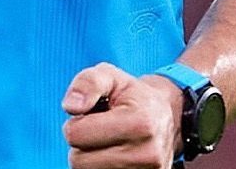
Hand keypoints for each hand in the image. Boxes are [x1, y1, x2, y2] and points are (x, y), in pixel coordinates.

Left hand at [61, 62, 182, 167]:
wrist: (163, 117)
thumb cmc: (131, 94)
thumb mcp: (109, 75)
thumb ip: (88, 83)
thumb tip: (71, 107)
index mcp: (139, 122)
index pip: (77, 135)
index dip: (75, 122)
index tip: (90, 114)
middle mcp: (147, 154)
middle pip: (79, 161)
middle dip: (81, 143)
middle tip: (98, 129)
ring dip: (90, 158)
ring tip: (107, 141)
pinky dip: (101, 167)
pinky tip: (112, 154)